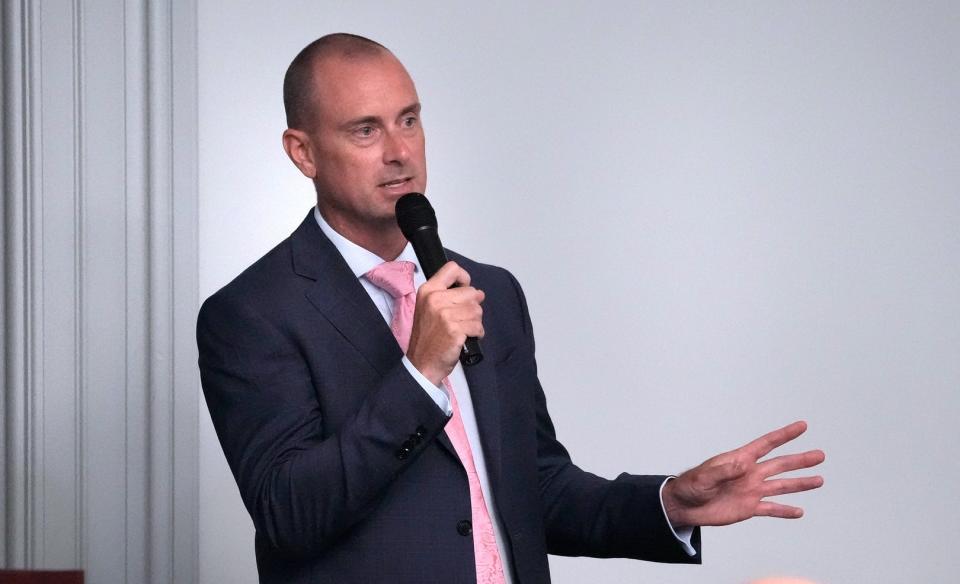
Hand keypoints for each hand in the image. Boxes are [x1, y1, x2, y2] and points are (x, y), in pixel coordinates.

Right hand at [407, 261, 484, 384]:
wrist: (422, 363)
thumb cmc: (428, 338)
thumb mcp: (429, 309)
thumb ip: (450, 296)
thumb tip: (479, 292)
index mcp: (427, 291)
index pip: (452, 269)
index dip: (464, 278)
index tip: (464, 290)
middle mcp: (435, 300)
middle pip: (471, 293)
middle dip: (473, 308)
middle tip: (462, 320)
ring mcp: (445, 315)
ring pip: (477, 310)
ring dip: (475, 322)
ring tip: (463, 330)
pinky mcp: (455, 330)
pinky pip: (478, 326)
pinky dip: (477, 333)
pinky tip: (466, 338)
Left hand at [661, 420, 824, 527]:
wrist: (685, 506)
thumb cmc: (691, 486)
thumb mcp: (704, 477)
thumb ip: (724, 471)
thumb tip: (743, 464)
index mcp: (740, 459)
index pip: (766, 444)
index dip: (784, 435)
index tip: (802, 426)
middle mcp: (750, 473)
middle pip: (780, 465)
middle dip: (800, 460)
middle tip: (820, 455)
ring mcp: (751, 490)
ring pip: (781, 485)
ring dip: (800, 483)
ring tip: (819, 480)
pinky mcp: (749, 507)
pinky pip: (771, 509)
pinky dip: (785, 510)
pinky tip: (799, 511)